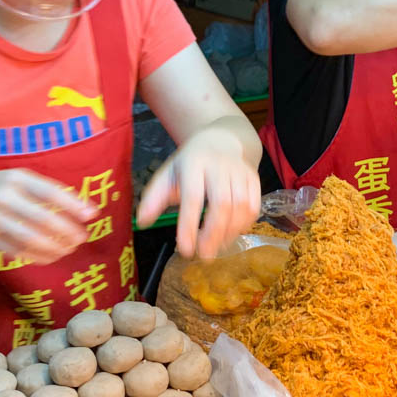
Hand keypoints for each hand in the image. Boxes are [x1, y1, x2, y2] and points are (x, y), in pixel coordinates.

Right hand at [0, 169, 94, 263]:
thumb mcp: (18, 178)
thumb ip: (46, 190)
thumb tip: (84, 208)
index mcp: (15, 178)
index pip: (50, 192)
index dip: (73, 205)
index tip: (91, 216)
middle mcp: (2, 197)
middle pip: (43, 219)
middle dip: (68, 231)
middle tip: (81, 238)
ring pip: (30, 240)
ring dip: (55, 248)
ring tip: (69, 249)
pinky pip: (17, 252)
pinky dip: (38, 256)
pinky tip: (51, 256)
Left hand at [136, 126, 259, 259]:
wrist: (222, 140)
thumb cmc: (190, 163)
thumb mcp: (168, 174)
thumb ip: (154, 198)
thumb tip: (142, 222)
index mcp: (194, 163)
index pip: (193, 197)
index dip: (190, 225)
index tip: (185, 250)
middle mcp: (220, 166)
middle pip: (222, 203)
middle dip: (213, 234)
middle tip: (204, 256)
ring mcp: (240, 172)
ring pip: (241, 207)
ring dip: (229, 233)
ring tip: (216, 248)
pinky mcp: (255, 179)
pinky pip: (254, 207)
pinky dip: (243, 225)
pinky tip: (230, 235)